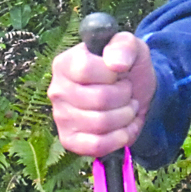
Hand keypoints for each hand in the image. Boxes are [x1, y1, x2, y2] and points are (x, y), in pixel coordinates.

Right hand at [49, 31, 155, 157]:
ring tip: (127, 107)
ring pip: (101, 124)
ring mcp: (60, 117)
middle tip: (128, 92)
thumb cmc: (127, 66)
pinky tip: (124, 127)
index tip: (119, 72)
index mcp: (64, 63)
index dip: (111, 74)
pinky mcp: (69, 140)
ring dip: (125, 116)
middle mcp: (57, 90)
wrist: (133, 93)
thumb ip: (123, 46)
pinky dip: (119, 138)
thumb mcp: (131, 46)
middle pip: (99, 99)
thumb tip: (115, 63)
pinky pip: (96, 146)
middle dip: (125, 96)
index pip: (86, 70)